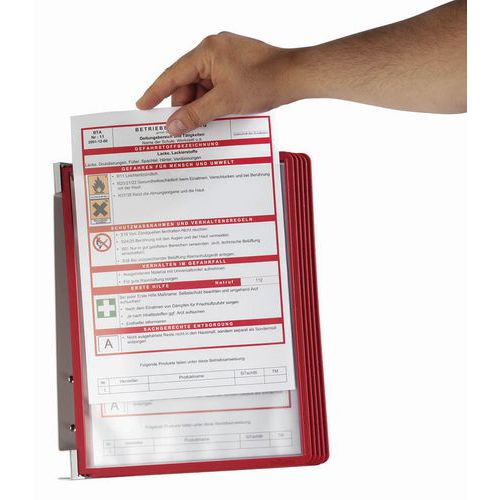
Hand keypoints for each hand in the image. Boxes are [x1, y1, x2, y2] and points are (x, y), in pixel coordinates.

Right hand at [136, 32, 296, 135]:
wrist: (296, 76)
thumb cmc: (265, 82)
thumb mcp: (225, 103)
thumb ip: (196, 114)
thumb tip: (173, 125)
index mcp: (207, 52)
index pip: (173, 75)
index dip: (155, 92)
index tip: (142, 105)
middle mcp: (214, 50)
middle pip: (188, 83)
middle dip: (185, 106)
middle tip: (181, 129)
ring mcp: (226, 57)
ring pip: (203, 86)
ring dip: (202, 106)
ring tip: (204, 126)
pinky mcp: (236, 66)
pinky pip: (217, 85)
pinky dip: (214, 101)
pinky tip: (216, 117)